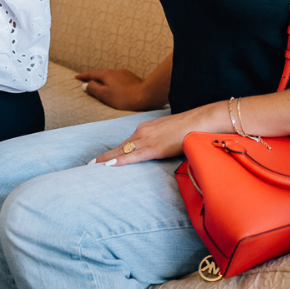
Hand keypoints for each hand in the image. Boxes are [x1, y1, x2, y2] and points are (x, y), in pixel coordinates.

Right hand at [78, 68, 150, 110]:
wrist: (147, 96)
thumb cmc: (124, 98)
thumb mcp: (105, 95)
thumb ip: (94, 89)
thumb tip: (85, 85)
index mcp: (107, 74)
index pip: (92, 74)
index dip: (83, 76)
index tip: (76, 77)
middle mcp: (116, 71)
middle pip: (102, 73)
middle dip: (94, 76)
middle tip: (87, 79)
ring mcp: (125, 74)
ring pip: (111, 76)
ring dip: (105, 79)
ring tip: (101, 84)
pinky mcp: (133, 79)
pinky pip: (119, 79)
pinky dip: (114, 82)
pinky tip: (116, 87)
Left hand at [89, 104, 223, 165]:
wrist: (198, 121)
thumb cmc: (187, 128)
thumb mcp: (168, 133)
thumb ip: (160, 140)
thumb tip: (159, 148)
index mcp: (145, 128)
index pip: (126, 142)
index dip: (114, 151)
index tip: (102, 158)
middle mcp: (143, 132)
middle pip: (120, 146)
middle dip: (105, 156)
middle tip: (90, 164)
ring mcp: (148, 139)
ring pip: (123, 151)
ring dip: (108, 159)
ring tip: (93, 167)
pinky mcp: (155, 148)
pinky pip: (134, 156)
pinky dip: (120, 161)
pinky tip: (110, 165)